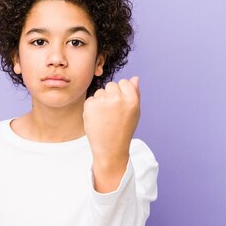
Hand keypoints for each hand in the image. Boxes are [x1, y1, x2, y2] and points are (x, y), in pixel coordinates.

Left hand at [83, 76, 140, 190]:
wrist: (110, 148)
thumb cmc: (124, 130)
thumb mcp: (135, 113)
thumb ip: (135, 94)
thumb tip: (134, 77)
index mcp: (132, 99)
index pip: (124, 82)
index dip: (121, 92)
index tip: (120, 104)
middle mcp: (118, 98)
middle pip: (111, 84)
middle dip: (110, 95)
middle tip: (112, 113)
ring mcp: (103, 101)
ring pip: (100, 91)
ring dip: (100, 101)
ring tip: (105, 117)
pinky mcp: (90, 105)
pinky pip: (90, 99)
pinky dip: (92, 108)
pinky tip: (97, 119)